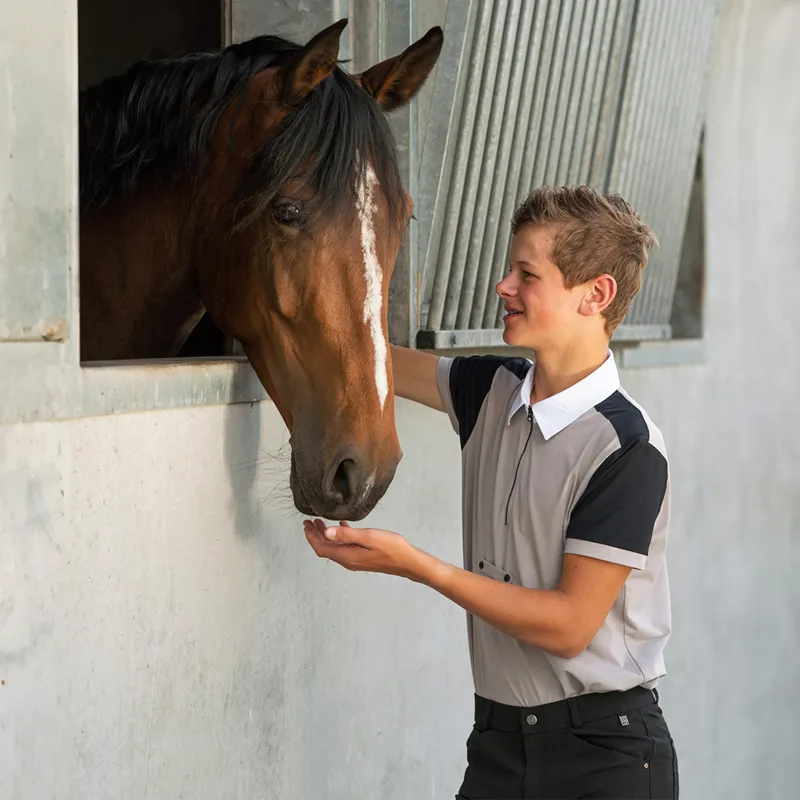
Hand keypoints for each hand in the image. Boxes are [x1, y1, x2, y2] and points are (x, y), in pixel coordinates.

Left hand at [302, 519, 422, 579]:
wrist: (408, 562)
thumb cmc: (391, 547)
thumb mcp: (368, 537)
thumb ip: (347, 534)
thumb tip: (326, 532)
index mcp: (347, 556)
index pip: (322, 548)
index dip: (311, 537)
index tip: (306, 524)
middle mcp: (348, 560)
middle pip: (325, 549)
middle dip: (315, 535)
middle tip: (309, 521)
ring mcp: (355, 560)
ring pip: (334, 548)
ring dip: (326, 536)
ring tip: (320, 523)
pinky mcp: (362, 558)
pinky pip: (344, 547)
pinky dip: (338, 537)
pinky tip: (342, 526)